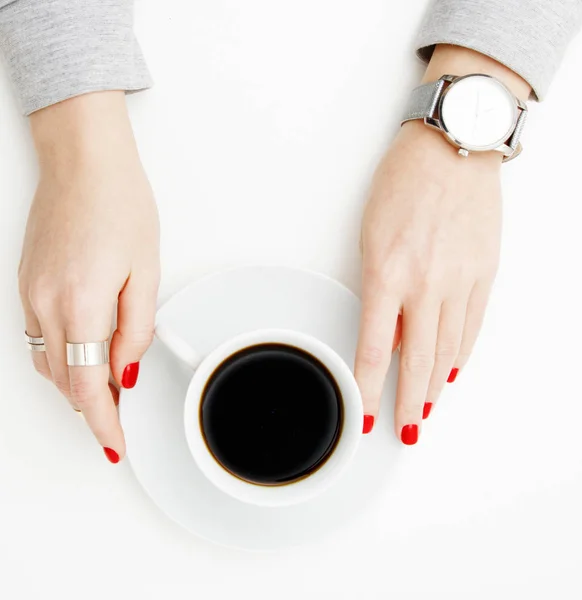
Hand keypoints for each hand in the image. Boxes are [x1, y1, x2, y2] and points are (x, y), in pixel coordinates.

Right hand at [18, 92, 159, 462]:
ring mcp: (30, 293)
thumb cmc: (119, 205)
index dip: (102, 423)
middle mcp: (46, 303)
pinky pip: (40, 337)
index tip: (114, 444)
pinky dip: (63, 356)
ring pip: (49, 363)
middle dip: (93, 405)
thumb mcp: (146, 272)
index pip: (87, 386)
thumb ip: (136, 329)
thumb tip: (125, 369)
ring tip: (108, 386)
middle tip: (121, 414)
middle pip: (65, 380)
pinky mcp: (26, 283)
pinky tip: (85, 352)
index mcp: (82, 304)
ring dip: (77, 382)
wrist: (83, 163)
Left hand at [355, 47, 529, 443]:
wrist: (453, 146)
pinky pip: (472, 326)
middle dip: (408, 404)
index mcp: (387, 273)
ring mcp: (460, 281)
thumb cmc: (403, 182)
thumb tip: (390, 330)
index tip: (367, 412)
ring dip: (435, 386)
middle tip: (405, 431)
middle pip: (417, 362)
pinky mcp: (484, 274)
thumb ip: (381, 288)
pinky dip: (460, 354)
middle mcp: (426, 284)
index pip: (376, 350)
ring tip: (425, 409)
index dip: (370, 389)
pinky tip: (453, 371)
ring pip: (447, 350)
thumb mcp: (372, 235)